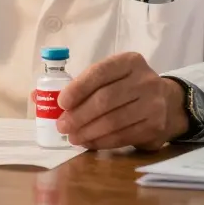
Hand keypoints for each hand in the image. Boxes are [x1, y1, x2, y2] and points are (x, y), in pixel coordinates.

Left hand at [55, 52, 185, 150]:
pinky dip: (102, 141)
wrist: (167, 102)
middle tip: (62, 126)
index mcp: (129, 61)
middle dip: (79, 115)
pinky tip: (89, 143)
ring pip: (113, 121)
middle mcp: (145, 80)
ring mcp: (153, 104)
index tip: (61, 102)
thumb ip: (78, 84)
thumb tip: (37, 96)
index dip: (78, 88)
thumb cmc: (127, 87)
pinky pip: (123, 136)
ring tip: (72, 137)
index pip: (100, 73)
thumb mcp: (109, 77)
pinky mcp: (155, 126)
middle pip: (105, 100)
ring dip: (88, 131)